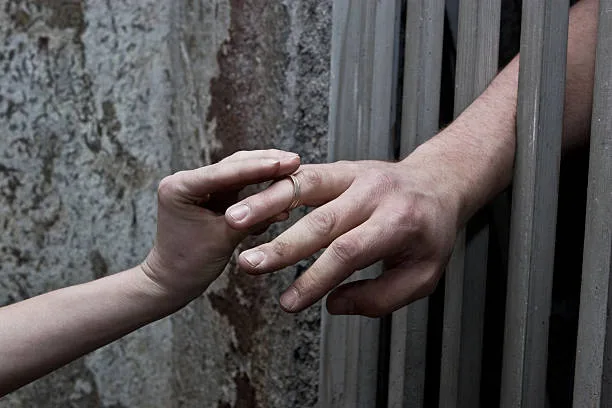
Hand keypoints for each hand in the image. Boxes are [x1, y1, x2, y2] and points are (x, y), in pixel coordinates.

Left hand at [141, 150, 299, 304]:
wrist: (173, 281)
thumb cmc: (188, 265)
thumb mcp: (222, 240)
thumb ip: (251, 220)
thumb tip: (285, 206)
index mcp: (179, 187)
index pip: (224, 173)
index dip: (257, 168)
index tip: (284, 163)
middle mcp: (187, 180)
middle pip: (233, 165)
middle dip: (265, 162)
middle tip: (295, 160)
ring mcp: (201, 186)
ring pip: (239, 171)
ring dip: (265, 170)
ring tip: (293, 167)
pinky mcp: (213, 195)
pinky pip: (241, 185)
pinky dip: (260, 184)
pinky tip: (282, 182)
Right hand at [224, 145, 465, 316]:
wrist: (436, 183)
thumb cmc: (430, 234)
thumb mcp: (423, 275)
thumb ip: (381, 297)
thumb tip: (333, 303)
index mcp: (399, 222)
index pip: (350, 252)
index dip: (316, 278)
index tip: (289, 303)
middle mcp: (375, 194)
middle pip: (322, 221)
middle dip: (283, 246)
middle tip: (250, 266)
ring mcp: (356, 175)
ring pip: (306, 187)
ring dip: (267, 203)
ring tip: (234, 220)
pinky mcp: (341, 167)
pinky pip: (305, 174)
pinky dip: (276, 186)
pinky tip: (251, 198)